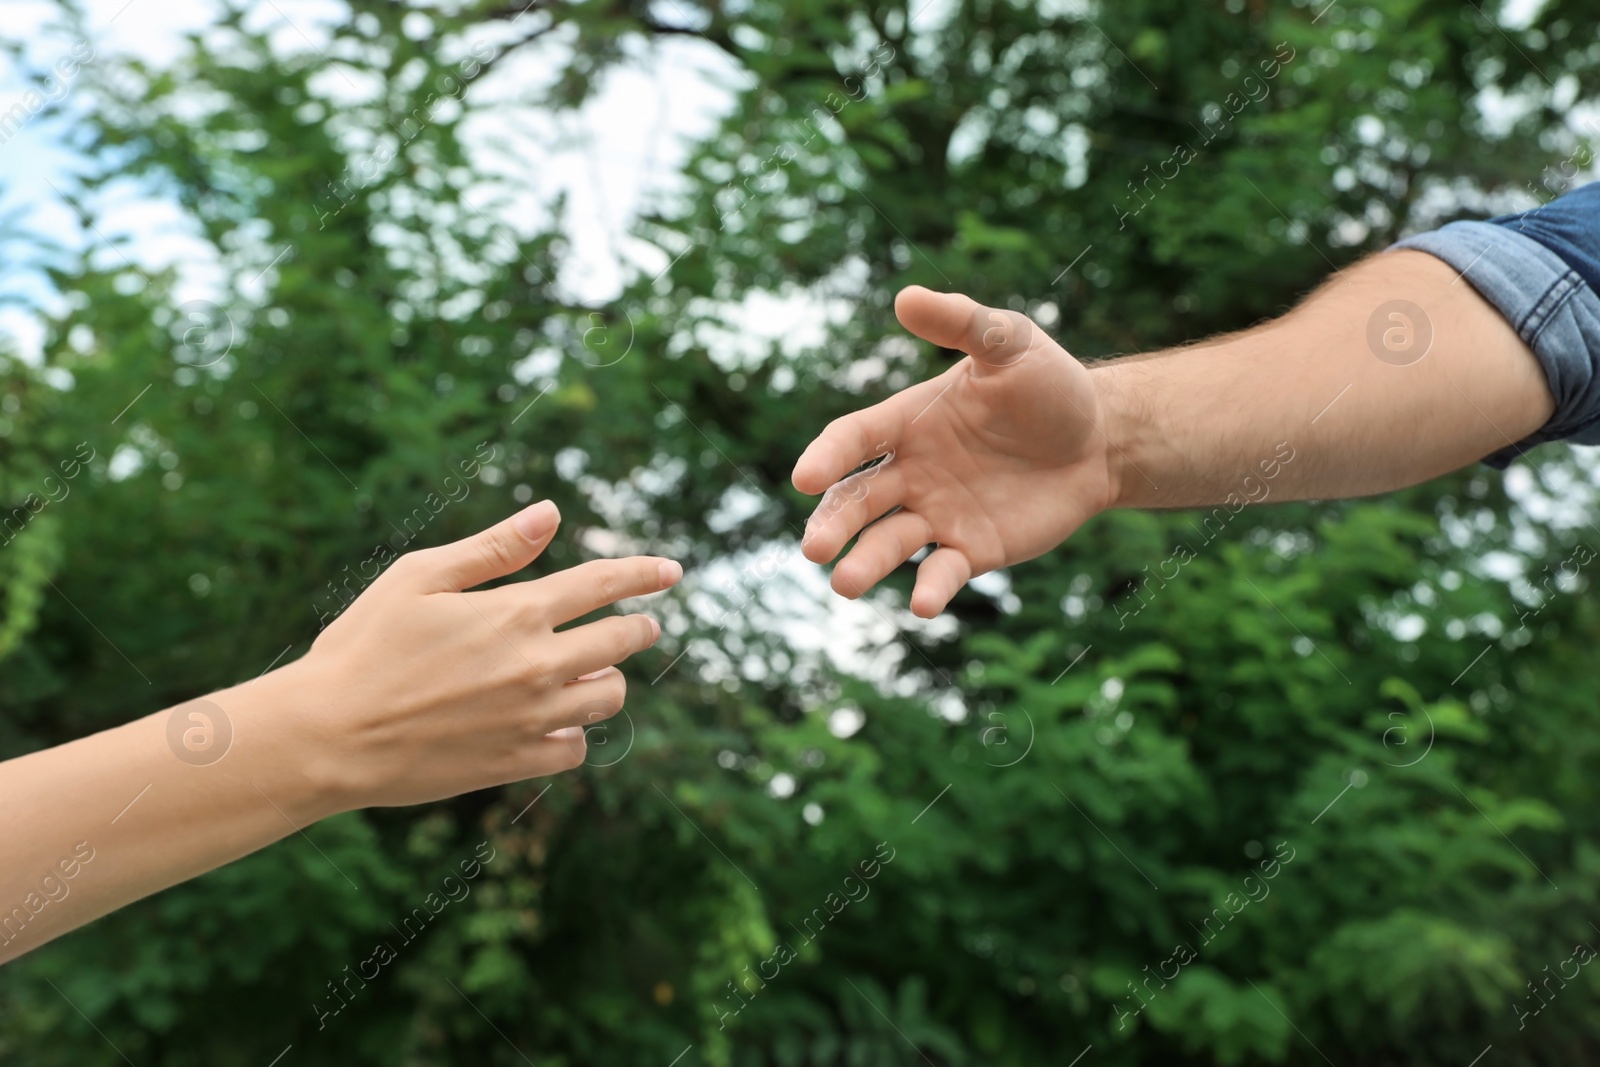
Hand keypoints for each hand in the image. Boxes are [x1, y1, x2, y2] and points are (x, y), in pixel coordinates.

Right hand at [257, 500, 681, 810]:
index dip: (644, 573)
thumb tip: (550, 513)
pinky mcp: (515, 763)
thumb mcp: (420, 578)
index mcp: (516, 612)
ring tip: (594, 673)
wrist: (327, 736)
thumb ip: (493, 548)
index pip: (604, 585)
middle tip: (640, 625)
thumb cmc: (362, 646)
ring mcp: (530, 719)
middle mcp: (536, 666)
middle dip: (637, 627)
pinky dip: (574, 733)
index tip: (672, 570)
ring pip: (607, 698)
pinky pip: (575, 749)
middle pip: (620, 642)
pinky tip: (557, 722)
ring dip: (608, 680)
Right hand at [793, 286, 1115, 617]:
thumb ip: (962, 322)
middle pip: (857, 501)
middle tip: (814, 549)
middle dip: (833, 524)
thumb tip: (906, 297)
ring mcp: (938, 515)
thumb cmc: (1049, 384)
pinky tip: (923, 603)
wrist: (1101, 438)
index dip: (827, 458)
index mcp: (907, 423)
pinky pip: (941, 572)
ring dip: (865, 564)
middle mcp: (911, 473)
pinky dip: (929, 588)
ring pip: (887, 543)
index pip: (853, 441)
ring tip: (845, 584)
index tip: (806, 479)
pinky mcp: (971, 550)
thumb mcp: (1010, 344)